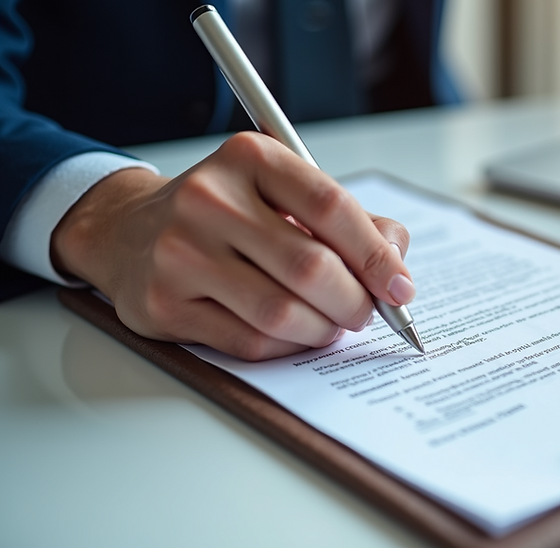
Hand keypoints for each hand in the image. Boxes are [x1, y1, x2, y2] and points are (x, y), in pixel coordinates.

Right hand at [52, 132, 413, 360]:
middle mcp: (209, 199)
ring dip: (323, 329)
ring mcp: (179, 252)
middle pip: (311, 267)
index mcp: (250, 158)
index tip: (400, 288)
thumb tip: (397, 265)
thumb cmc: (226, 214)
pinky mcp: (163, 303)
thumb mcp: (284, 193)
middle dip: (354, 302)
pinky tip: (294, 333)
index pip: (330, 206)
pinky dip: (288, 345)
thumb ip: (350, 220)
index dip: (376, 255)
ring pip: (282, 312)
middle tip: (366, 313)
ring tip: (331, 323)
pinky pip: (250, 341)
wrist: (128, 231)